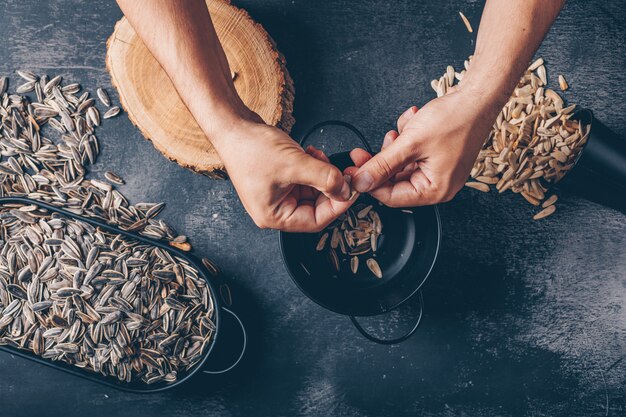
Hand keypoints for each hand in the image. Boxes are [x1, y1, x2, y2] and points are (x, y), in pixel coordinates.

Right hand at [216, 118, 355, 231]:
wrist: (232, 125)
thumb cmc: (251, 148)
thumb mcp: (295, 164)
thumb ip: (325, 178)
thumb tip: (346, 189)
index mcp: (274, 216)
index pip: (316, 221)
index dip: (337, 205)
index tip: (351, 189)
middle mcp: (275, 210)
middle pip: (315, 206)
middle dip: (329, 186)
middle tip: (341, 171)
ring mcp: (276, 195)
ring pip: (312, 191)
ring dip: (321, 174)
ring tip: (319, 156)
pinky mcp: (279, 180)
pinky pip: (304, 180)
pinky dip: (312, 168)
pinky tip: (310, 153)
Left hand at [346, 87, 499, 206]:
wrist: (478, 97)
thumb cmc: (455, 119)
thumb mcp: (410, 143)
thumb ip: (382, 165)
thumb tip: (361, 181)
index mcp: (435, 190)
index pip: (391, 197)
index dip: (369, 184)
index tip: (353, 171)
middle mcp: (438, 186)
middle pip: (394, 181)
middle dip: (382, 161)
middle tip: (363, 151)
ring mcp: (438, 172)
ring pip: (401, 165)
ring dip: (395, 147)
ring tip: (401, 130)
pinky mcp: (437, 159)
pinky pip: (412, 155)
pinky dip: (407, 140)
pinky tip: (413, 124)